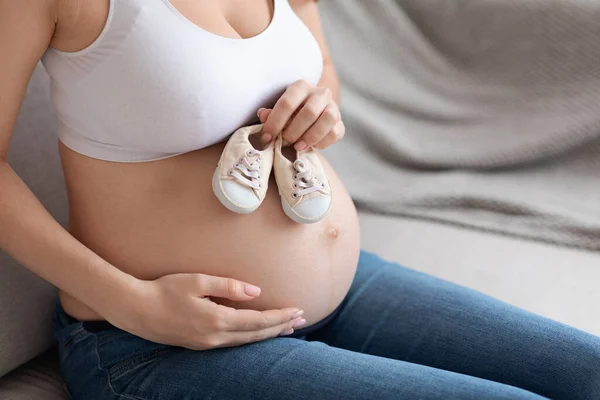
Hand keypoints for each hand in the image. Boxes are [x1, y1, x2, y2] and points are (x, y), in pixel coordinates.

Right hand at [109, 273, 304, 349]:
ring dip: (268, 334)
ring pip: (246, 342)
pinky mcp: (200, 345)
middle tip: (301, 321)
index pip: (258, 321)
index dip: (280, 317)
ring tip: (286, 328)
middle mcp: (215, 337)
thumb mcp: (198, 281)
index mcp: (217, 320)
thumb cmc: (165, 290)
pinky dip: (251, 338)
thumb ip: (229, 286)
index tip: (297, 311)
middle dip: (280, 327)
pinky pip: (234, 343)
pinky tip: (257, 333)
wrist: (136, 310)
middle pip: (256, 335)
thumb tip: (256, 292)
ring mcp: (207, 344)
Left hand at [258, 80, 344, 150]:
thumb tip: (263, 115)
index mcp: (301, 87)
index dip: (275, 122)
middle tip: (284, 142)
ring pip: (328, 119)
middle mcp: (320, 93)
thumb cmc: (291, 114)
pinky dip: (322, 143)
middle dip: (294, 131)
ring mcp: (333, 107)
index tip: (266, 137)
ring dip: (311, 136)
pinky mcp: (340, 123)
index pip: (287, 103)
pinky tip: (311, 146)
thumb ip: (271, 114)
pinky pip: (334, 133)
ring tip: (298, 146)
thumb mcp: (279, 112)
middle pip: (309, 112)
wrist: (312, 118)